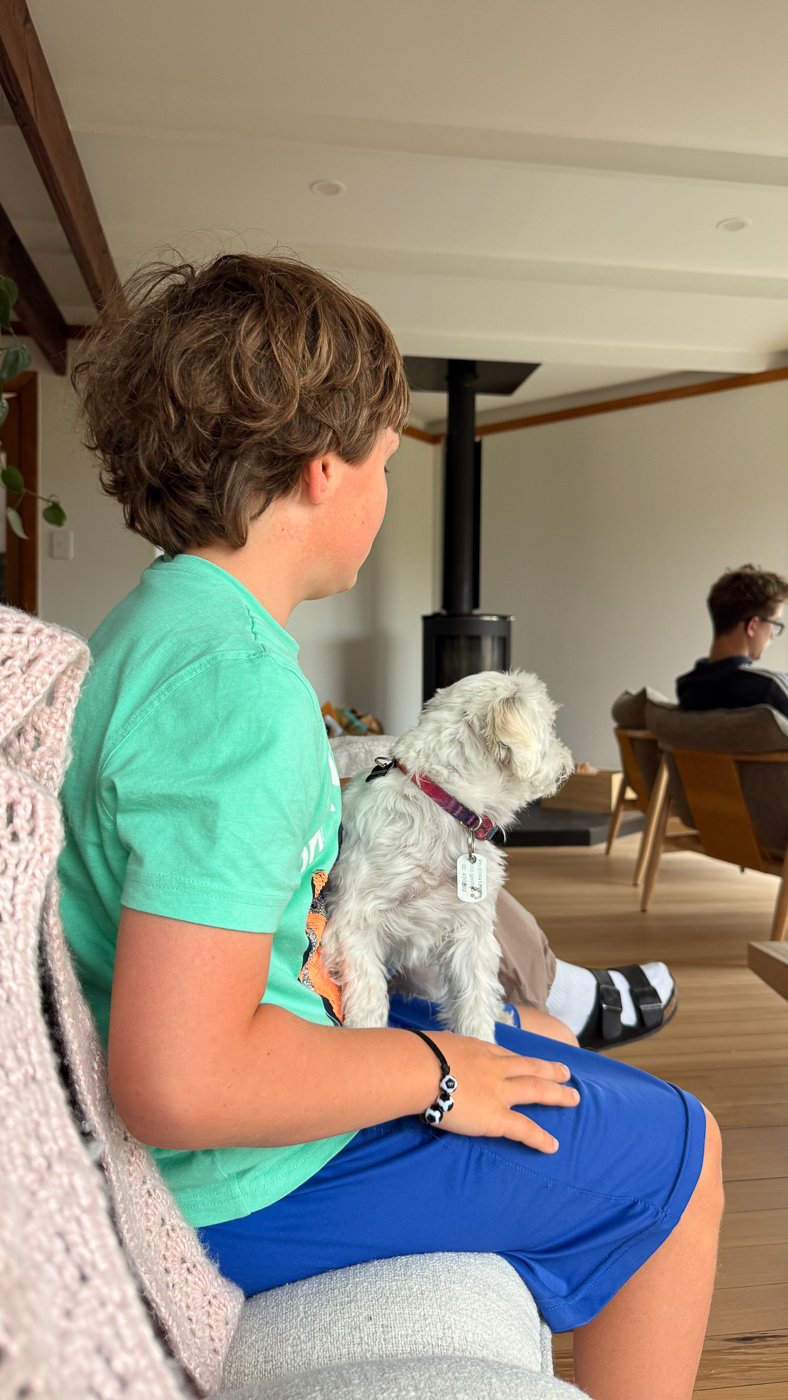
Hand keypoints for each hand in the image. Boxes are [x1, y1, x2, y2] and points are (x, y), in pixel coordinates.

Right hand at [426, 1032, 578, 1152]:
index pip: (505, 1055)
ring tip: (574, 1097)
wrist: (419, 1070)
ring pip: (536, 1089)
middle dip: (550, 1070)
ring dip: (557, 1093)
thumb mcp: (433, 1044)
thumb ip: (438, 1052)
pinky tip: (553, 1145)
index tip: (528, 1062)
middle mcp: (494, 1067)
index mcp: (478, 1050)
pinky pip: (524, 1129)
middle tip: (566, 1073)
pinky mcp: (496, 1117)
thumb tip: (426, 1056)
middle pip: (530, 1067)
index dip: (519, 1060)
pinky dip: (540, 1138)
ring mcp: (499, 1091)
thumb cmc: (417, 1056)